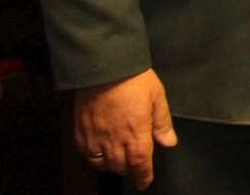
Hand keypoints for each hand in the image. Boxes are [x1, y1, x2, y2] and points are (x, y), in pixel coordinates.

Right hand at [74, 68, 177, 189]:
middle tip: (135, 167)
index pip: (140, 163)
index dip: (143, 176)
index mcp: (136, 132)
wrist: (104, 67)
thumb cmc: (133, 79)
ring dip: (112, 166)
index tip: (144, 183)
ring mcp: (95, 136)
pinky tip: (100, 152)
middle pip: (120, 167)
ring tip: (118, 160)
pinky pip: (86, 154)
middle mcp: (114, 139)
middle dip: (129, 171)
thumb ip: (162, 122)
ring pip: (102, 164)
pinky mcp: (81, 131)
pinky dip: (94, 158)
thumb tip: (168, 142)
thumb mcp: (157, 97)